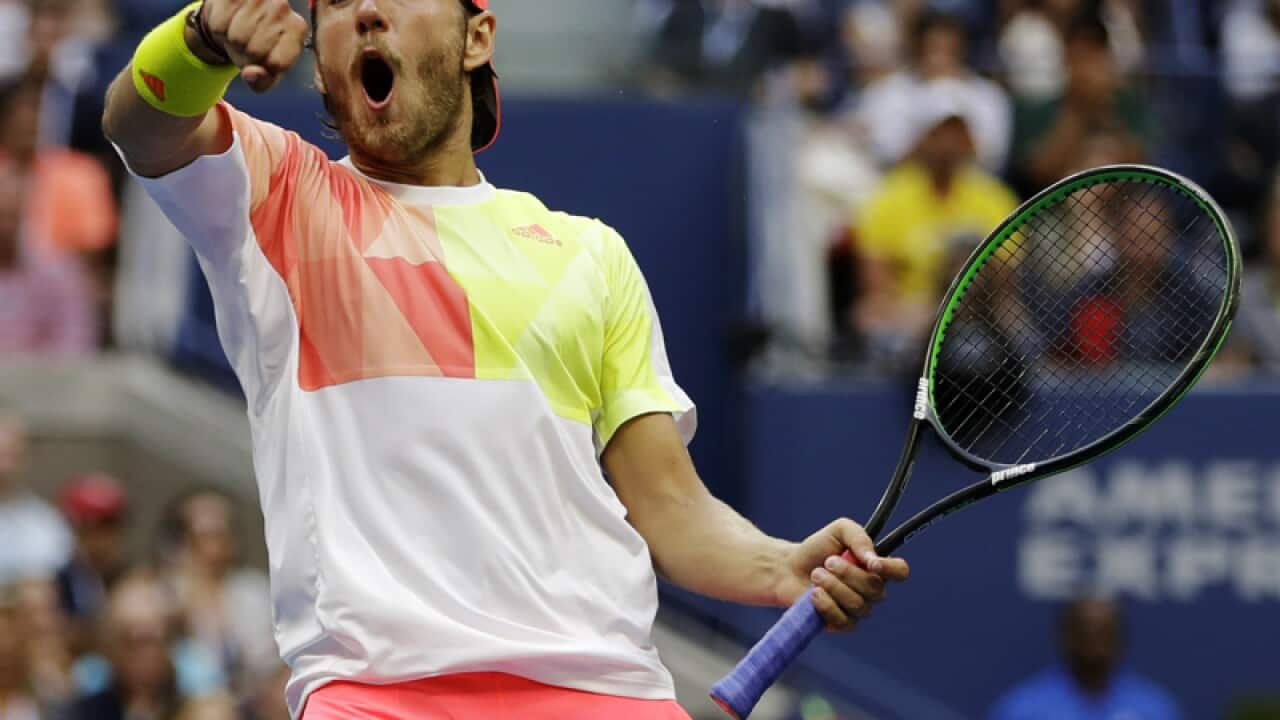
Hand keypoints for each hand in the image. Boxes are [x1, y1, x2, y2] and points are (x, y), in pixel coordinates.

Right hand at [192, 0, 308, 92]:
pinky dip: (217, 27)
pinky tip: (227, 20)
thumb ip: (263, 81)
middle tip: (245, 45)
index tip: (260, 61)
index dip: (262, 69)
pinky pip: (219, 24)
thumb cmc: (256, 46)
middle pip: (254, 51)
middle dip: (245, 54)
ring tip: (236, 32)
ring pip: (237, 38)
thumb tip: (250, 74)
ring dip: (230, 41)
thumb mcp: (267, 71)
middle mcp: (281, 7)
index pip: (276, 63)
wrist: (233, 17)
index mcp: (296, 29)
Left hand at [774, 518, 909, 631]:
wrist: (788, 568)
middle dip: (848, 573)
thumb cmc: (817, 549)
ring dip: (833, 586)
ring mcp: (859, 609)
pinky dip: (826, 604)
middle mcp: (872, 590)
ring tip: (816, 575)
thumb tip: (874, 559)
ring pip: (858, 605)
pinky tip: (814, 594)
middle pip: (875, 588)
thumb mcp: (838, 531)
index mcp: (876, 567)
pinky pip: (843, 620)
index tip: (872, 563)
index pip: (900, 571)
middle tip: (828, 562)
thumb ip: (859, 537)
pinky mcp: (842, 624)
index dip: (890, 569)